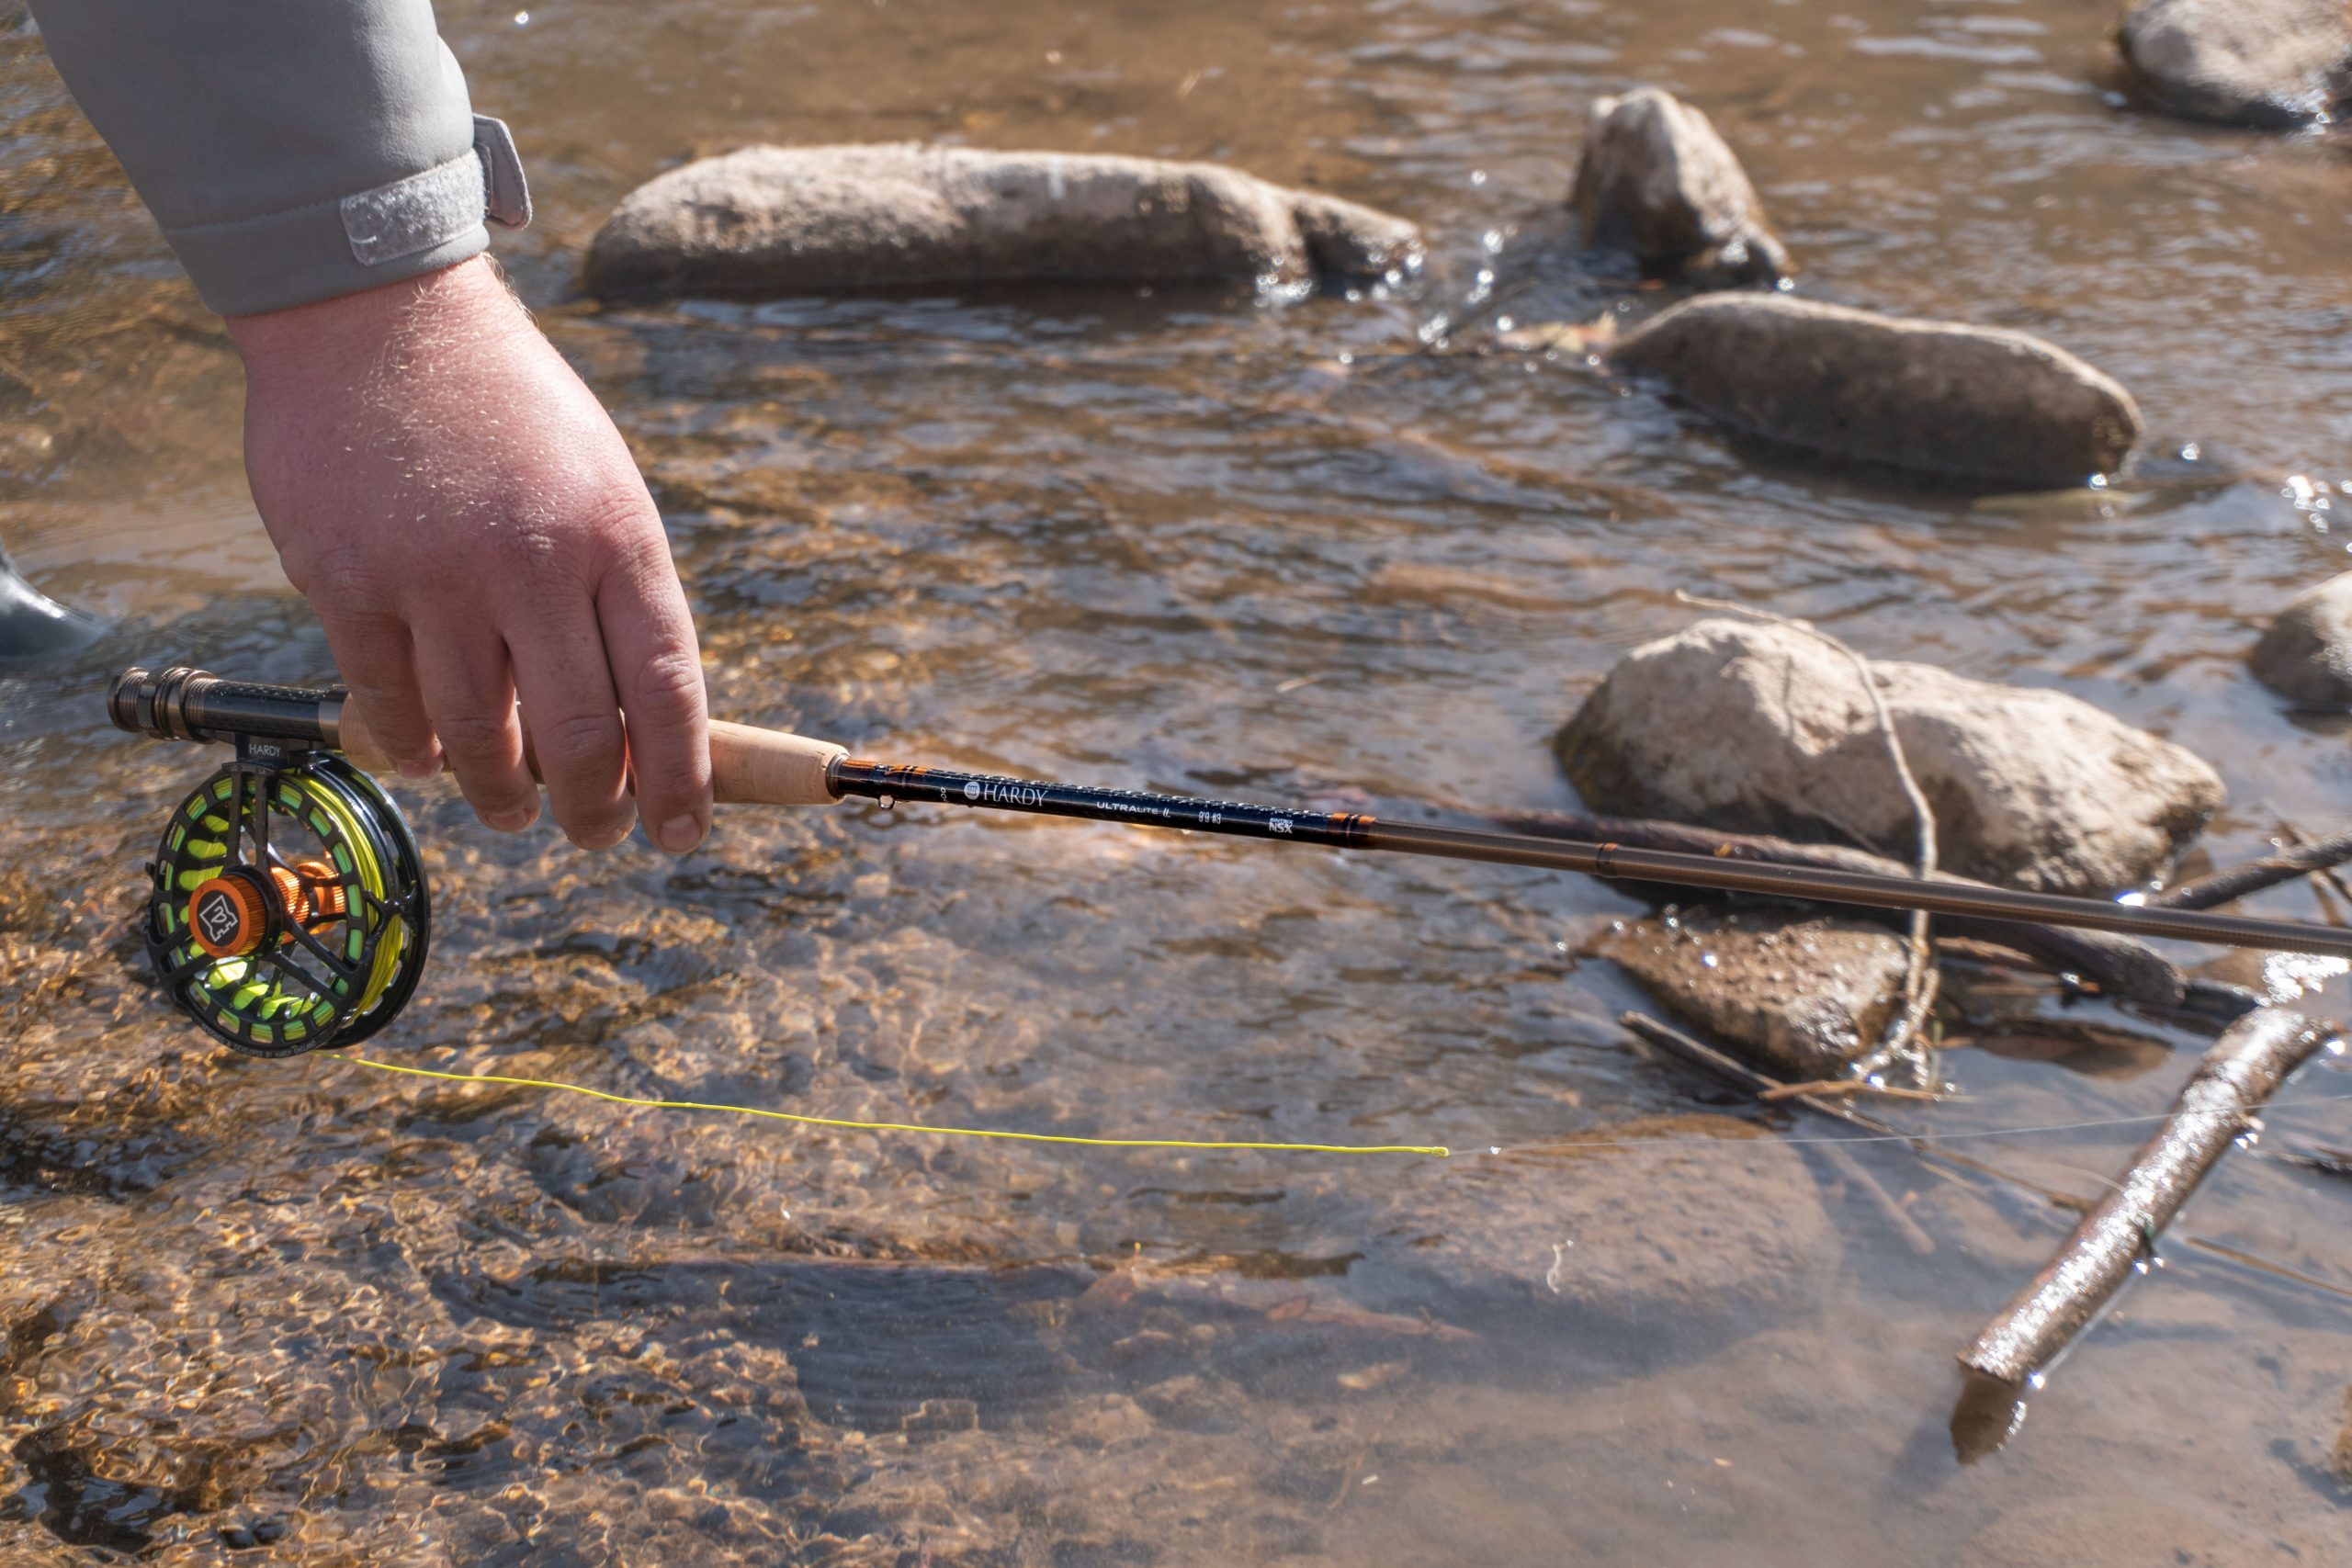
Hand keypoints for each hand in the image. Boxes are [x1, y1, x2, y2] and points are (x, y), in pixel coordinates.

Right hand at [228, 257, 710, 852]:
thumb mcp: (602, 486)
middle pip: (580, 734)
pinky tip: (433, 763)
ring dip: (502, 793)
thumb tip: (635, 724)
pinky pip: (389, 701)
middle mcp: (533, 562)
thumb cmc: (510, 415)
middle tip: (595, 835)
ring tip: (514, 810)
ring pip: (478, 734)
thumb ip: (618, 596)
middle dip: (595, 809)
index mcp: (617, 536)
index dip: (680, 779)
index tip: (681, 833)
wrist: (379, 316)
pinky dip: (417, 749)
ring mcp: (434, 574)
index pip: (667, 690)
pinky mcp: (346, 579)